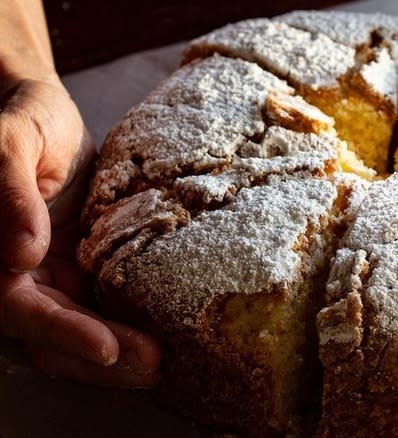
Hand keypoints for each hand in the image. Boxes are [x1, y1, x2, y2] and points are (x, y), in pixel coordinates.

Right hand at [0, 77, 160, 386]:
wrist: (46, 114)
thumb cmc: (23, 120)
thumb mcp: (10, 142)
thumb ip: (8, 193)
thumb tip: (22, 255)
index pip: (18, 306)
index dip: (61, 332)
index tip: (107, 348)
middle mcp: (18, 274)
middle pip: (52, 333)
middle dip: (102, 356)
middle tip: (153, 365)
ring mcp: (52, 275)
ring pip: (79, 328)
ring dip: (118, 353)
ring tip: (163, 363)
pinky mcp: (83, 269)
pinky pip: (103, 306)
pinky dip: (128, 325)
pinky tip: (164, 334)